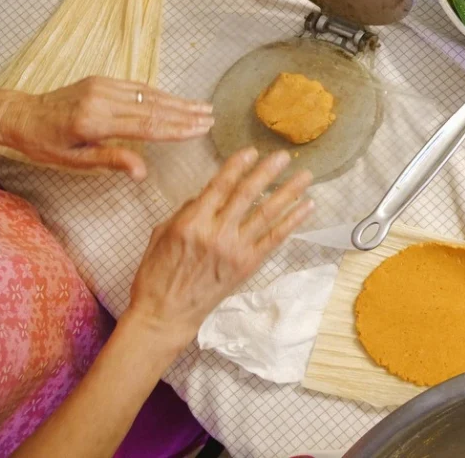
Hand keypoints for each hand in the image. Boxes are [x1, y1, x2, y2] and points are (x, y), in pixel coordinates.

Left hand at [0, 77, 212, 179]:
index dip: (176, 128)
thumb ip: (112, 160)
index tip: (200, 129)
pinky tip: (177, 100)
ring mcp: (102, 86)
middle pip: (152, 107)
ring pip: (148, 95)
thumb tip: (142, 173)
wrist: (23, 114)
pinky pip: (137, 88)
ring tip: (203, 107)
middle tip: (211, 118)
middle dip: (185, 113)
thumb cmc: (46, 144)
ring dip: (178, 102)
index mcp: (94, 122)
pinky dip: (160, 95)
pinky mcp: (102, 80)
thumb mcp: (75, 160)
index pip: (145, 125)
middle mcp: (101, 100)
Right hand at [124, 148, 313, 352]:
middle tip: (285, 156)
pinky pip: (274, 238)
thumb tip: (210, 193)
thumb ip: (187, 210)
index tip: (251, 151)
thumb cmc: (157, 273)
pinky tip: (306, 207)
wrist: (165, 313)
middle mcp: (216, 233)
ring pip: (267, 214)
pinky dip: (292, 221)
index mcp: (192, 222)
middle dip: (267, 172)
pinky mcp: (247, 264)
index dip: (237, 166)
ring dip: (288, 192)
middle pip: (247, 195)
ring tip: (305, 176)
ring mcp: (235, 250)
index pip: (219, 186)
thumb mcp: (162, 234)